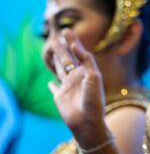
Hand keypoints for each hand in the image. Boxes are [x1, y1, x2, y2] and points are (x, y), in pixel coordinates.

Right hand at [46, 30, 106, 145]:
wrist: (88, 122)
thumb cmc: (94, 100)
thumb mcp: (94, 77)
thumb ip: (86, 61)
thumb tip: (76, 46)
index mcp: (85, 71)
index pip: (77, 53)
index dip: (72, 42)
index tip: (67, 30)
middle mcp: (76, 78)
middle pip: (67, 59)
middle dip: (61, 48)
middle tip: (55, 36)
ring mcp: (68, 87)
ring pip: (60, 70)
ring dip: (56, 60)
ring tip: (52, 51)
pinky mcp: (59, 97)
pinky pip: (54, 88)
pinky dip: (51, 84)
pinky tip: (50, 81)